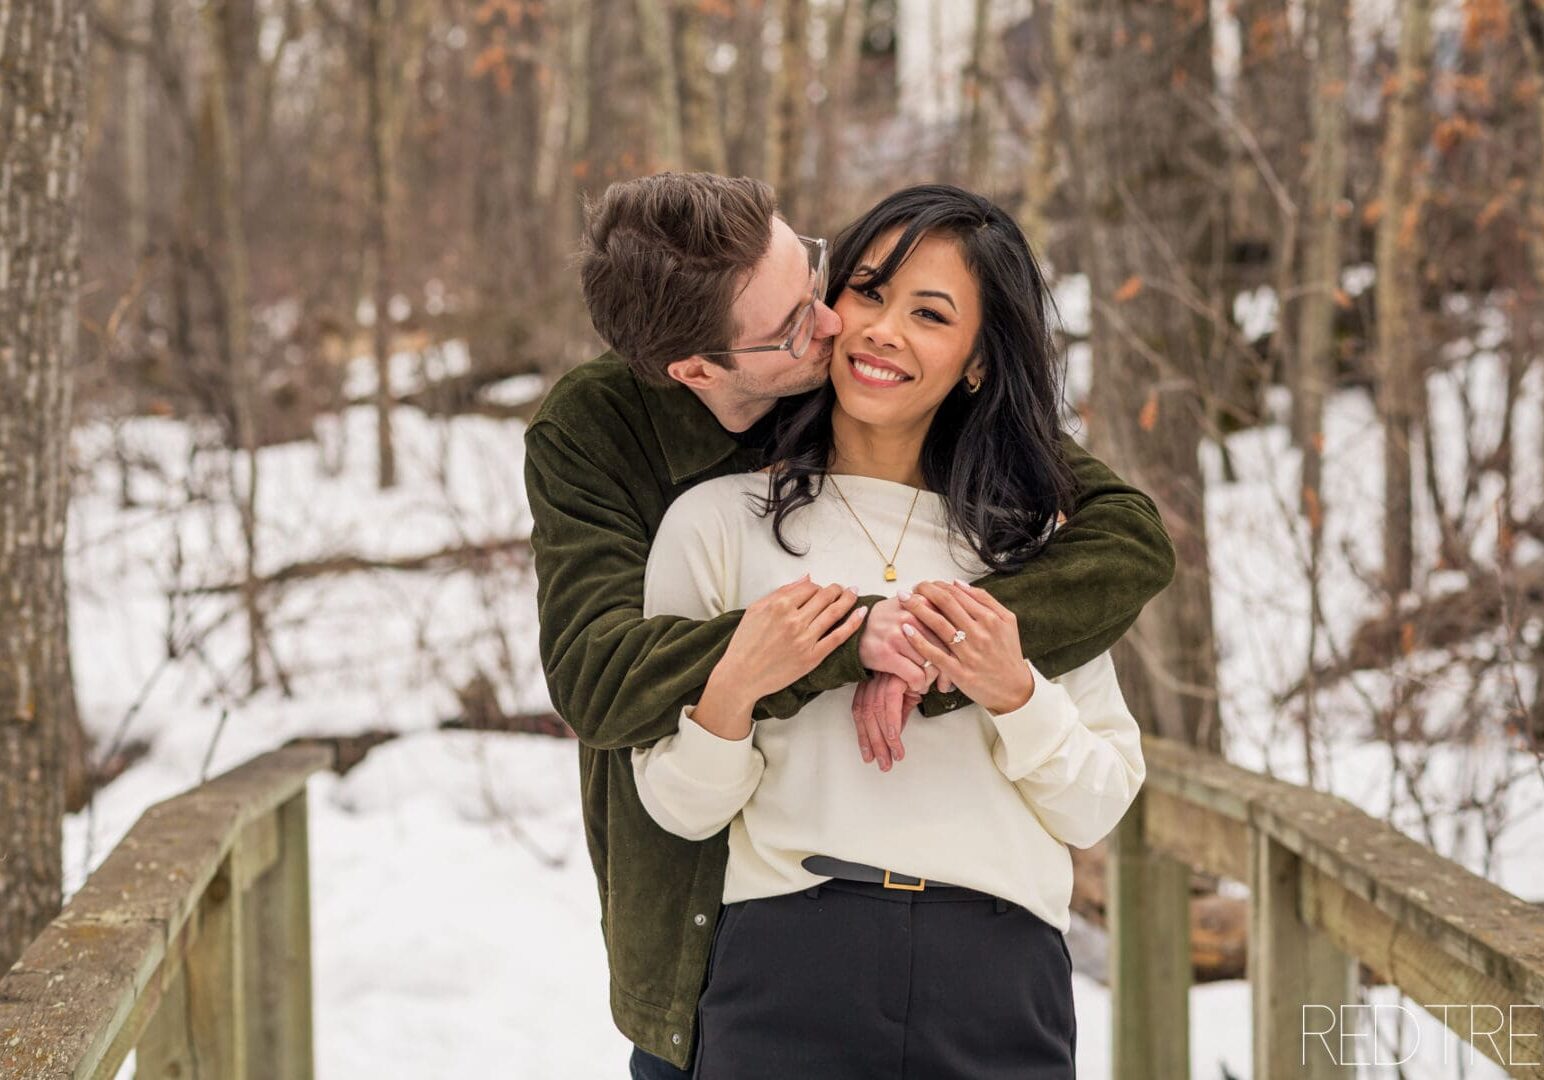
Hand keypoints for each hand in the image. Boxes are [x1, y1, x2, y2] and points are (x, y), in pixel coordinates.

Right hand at [697, 576, 867, 735]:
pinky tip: (861, 613)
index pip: (809, 587)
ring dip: (848, 599)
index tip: (820, 590)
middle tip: (842, 589)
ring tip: (854, 593)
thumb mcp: (755, 610)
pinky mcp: (812, 657)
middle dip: (837, 589)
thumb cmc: (745, 643)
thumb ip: (781, 592)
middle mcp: (794, 620)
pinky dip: (852, 623)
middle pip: (825, 597)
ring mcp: (805, 639)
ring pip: (834, 612)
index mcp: (779, 605)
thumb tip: (806, 578)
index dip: (818, 586)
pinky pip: (838, 636)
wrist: (741, 676)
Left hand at [850, 673, 921, 770]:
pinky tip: (895, 739)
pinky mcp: (896, 675)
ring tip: (893, 757)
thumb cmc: (921, 673)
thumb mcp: (908, 697)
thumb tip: (892, 737)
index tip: (868, 756)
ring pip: (876, 712)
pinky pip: (890, 702)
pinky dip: (892, 722)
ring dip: (884, 739)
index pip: (860, 712)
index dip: (863, 736)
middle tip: (883, 764)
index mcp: (872, 683)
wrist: (935, 655)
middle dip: (873, 743)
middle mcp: (874, 679)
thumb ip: (898, 715)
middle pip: (866, 714)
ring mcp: (883, 676)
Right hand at [858, 595, 951, 692]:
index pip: (953, 628)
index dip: (960, 649)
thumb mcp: (910, 606)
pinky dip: (918, 684)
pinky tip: (915, 685)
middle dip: (948, 670)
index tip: (959, 662)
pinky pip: (915, 676)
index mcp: (922, 603)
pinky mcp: (887, 653)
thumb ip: (934, 610)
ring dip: (931, 679)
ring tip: (928, 683)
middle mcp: (912, 616)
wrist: (854, 630)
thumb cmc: (886, 621)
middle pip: (946, 649)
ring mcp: (899, 635)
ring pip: (932, 665)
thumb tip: (963, 624)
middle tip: (946, 682)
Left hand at [900, 580, 1034, 714]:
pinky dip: (919, 640)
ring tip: (903, 601)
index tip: (926, 585)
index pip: (958, 594)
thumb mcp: (1006, 621)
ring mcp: (969, 653)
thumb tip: (958, 583)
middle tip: (909, 588)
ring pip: (938, 625)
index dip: (938, 586)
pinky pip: (935, 653)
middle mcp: (980, 633)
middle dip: (924, 592)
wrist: (1013, 689)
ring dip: (918, 609)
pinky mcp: (959, 672)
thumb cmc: (1007, 653)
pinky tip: (906, 629)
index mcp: (990, 618)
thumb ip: (984, 599)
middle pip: (946, 604)